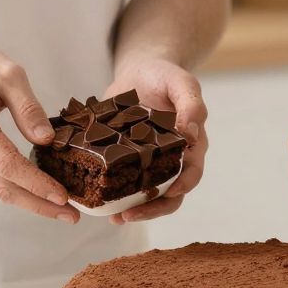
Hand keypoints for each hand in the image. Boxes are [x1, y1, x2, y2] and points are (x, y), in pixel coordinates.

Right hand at [0, 30, 78, 222]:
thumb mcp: (5, 70)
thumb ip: (28, 106)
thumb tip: (48, 141)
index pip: (8, 164)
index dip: (37, 185)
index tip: (64, 197)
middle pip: (2, 188)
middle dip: (39, 205)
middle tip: (72, 216)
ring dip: (29, 202)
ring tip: (60, 208)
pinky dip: (13, 189)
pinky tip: (36, 190)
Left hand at [104, 57, 208, 223]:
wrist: (141, 70)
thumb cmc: (166, 75)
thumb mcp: (182, 83)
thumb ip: (191, 106)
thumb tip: (191, 135)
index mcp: (190, 146)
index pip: (191, 173)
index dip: (182, 187)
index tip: (168, 194)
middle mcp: (170, 160)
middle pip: (168, 195)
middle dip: (151, 209)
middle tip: (128, 216)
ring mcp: (147, 163)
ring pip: (144, 194)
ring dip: (131, 208)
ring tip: (112, 217)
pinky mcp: (124, 160)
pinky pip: (120, 180)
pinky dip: (111, 192)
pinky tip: (96, 198)